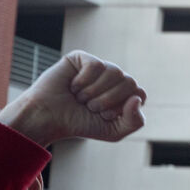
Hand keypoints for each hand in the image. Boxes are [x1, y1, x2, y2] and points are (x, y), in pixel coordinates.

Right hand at [0, 52, 145, 146]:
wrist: (49, 118)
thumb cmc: (81, 124)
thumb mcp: (114, 131)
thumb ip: (135, 121)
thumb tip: (136, 98)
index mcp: (125, 93)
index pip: (140, 93)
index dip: (122, 107)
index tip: (104, 115)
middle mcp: (114, 78)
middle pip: (129, 82)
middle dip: (108, 100)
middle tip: (90, 107)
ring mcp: (99, 67)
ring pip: (115, 72)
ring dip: (95, 92)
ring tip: (81, 98)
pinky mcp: (82, 58)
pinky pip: (96, 65)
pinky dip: (84, 81)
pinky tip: (73, 86)